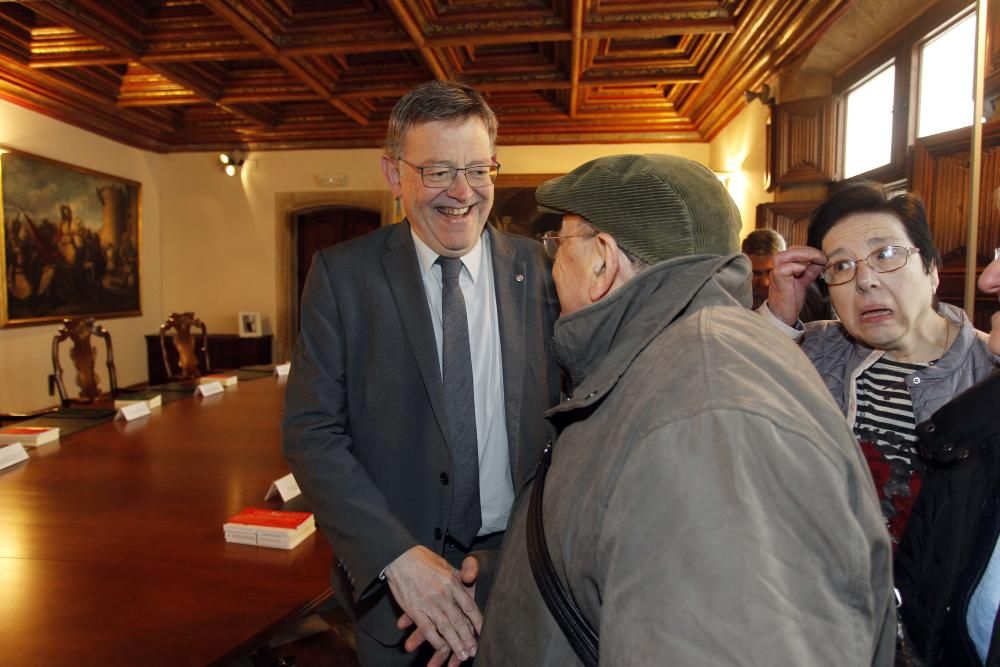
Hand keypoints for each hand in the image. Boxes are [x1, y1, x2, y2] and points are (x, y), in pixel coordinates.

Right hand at [385, 547, 480, 662]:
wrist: (399, 557)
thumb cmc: (422, 559)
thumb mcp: (446, 564)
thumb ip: (459, 575)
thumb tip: (470, 579)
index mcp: (453, 583)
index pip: (469, 606)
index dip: (478, 621)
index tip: (483, 633)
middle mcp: (443, 595)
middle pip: (459, 621)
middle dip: (468, 638)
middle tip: (474, 651)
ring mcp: (429, 603)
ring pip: (445, 628)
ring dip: (455, 643)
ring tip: (462, 655)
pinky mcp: (414, 610)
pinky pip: (427, 629)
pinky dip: (435, 640)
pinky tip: (442, 648)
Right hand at [769, 246, 826, 325]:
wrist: (783, 316)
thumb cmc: (790, 299)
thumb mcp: (803, 281)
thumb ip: (810, 271)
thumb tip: (821, 261)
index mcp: (784, 266)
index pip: (796, 250)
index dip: (810, 251)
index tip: (823, 257)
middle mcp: (778, 268)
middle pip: (790, 250)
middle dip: (808, 251)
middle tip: (822, 258)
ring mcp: (776, 274)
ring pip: (783, 256)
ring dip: (801, 255)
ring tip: (815, 260)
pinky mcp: (777, 281)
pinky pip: (783, 269)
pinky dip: (795, 267)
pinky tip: (804, 270)